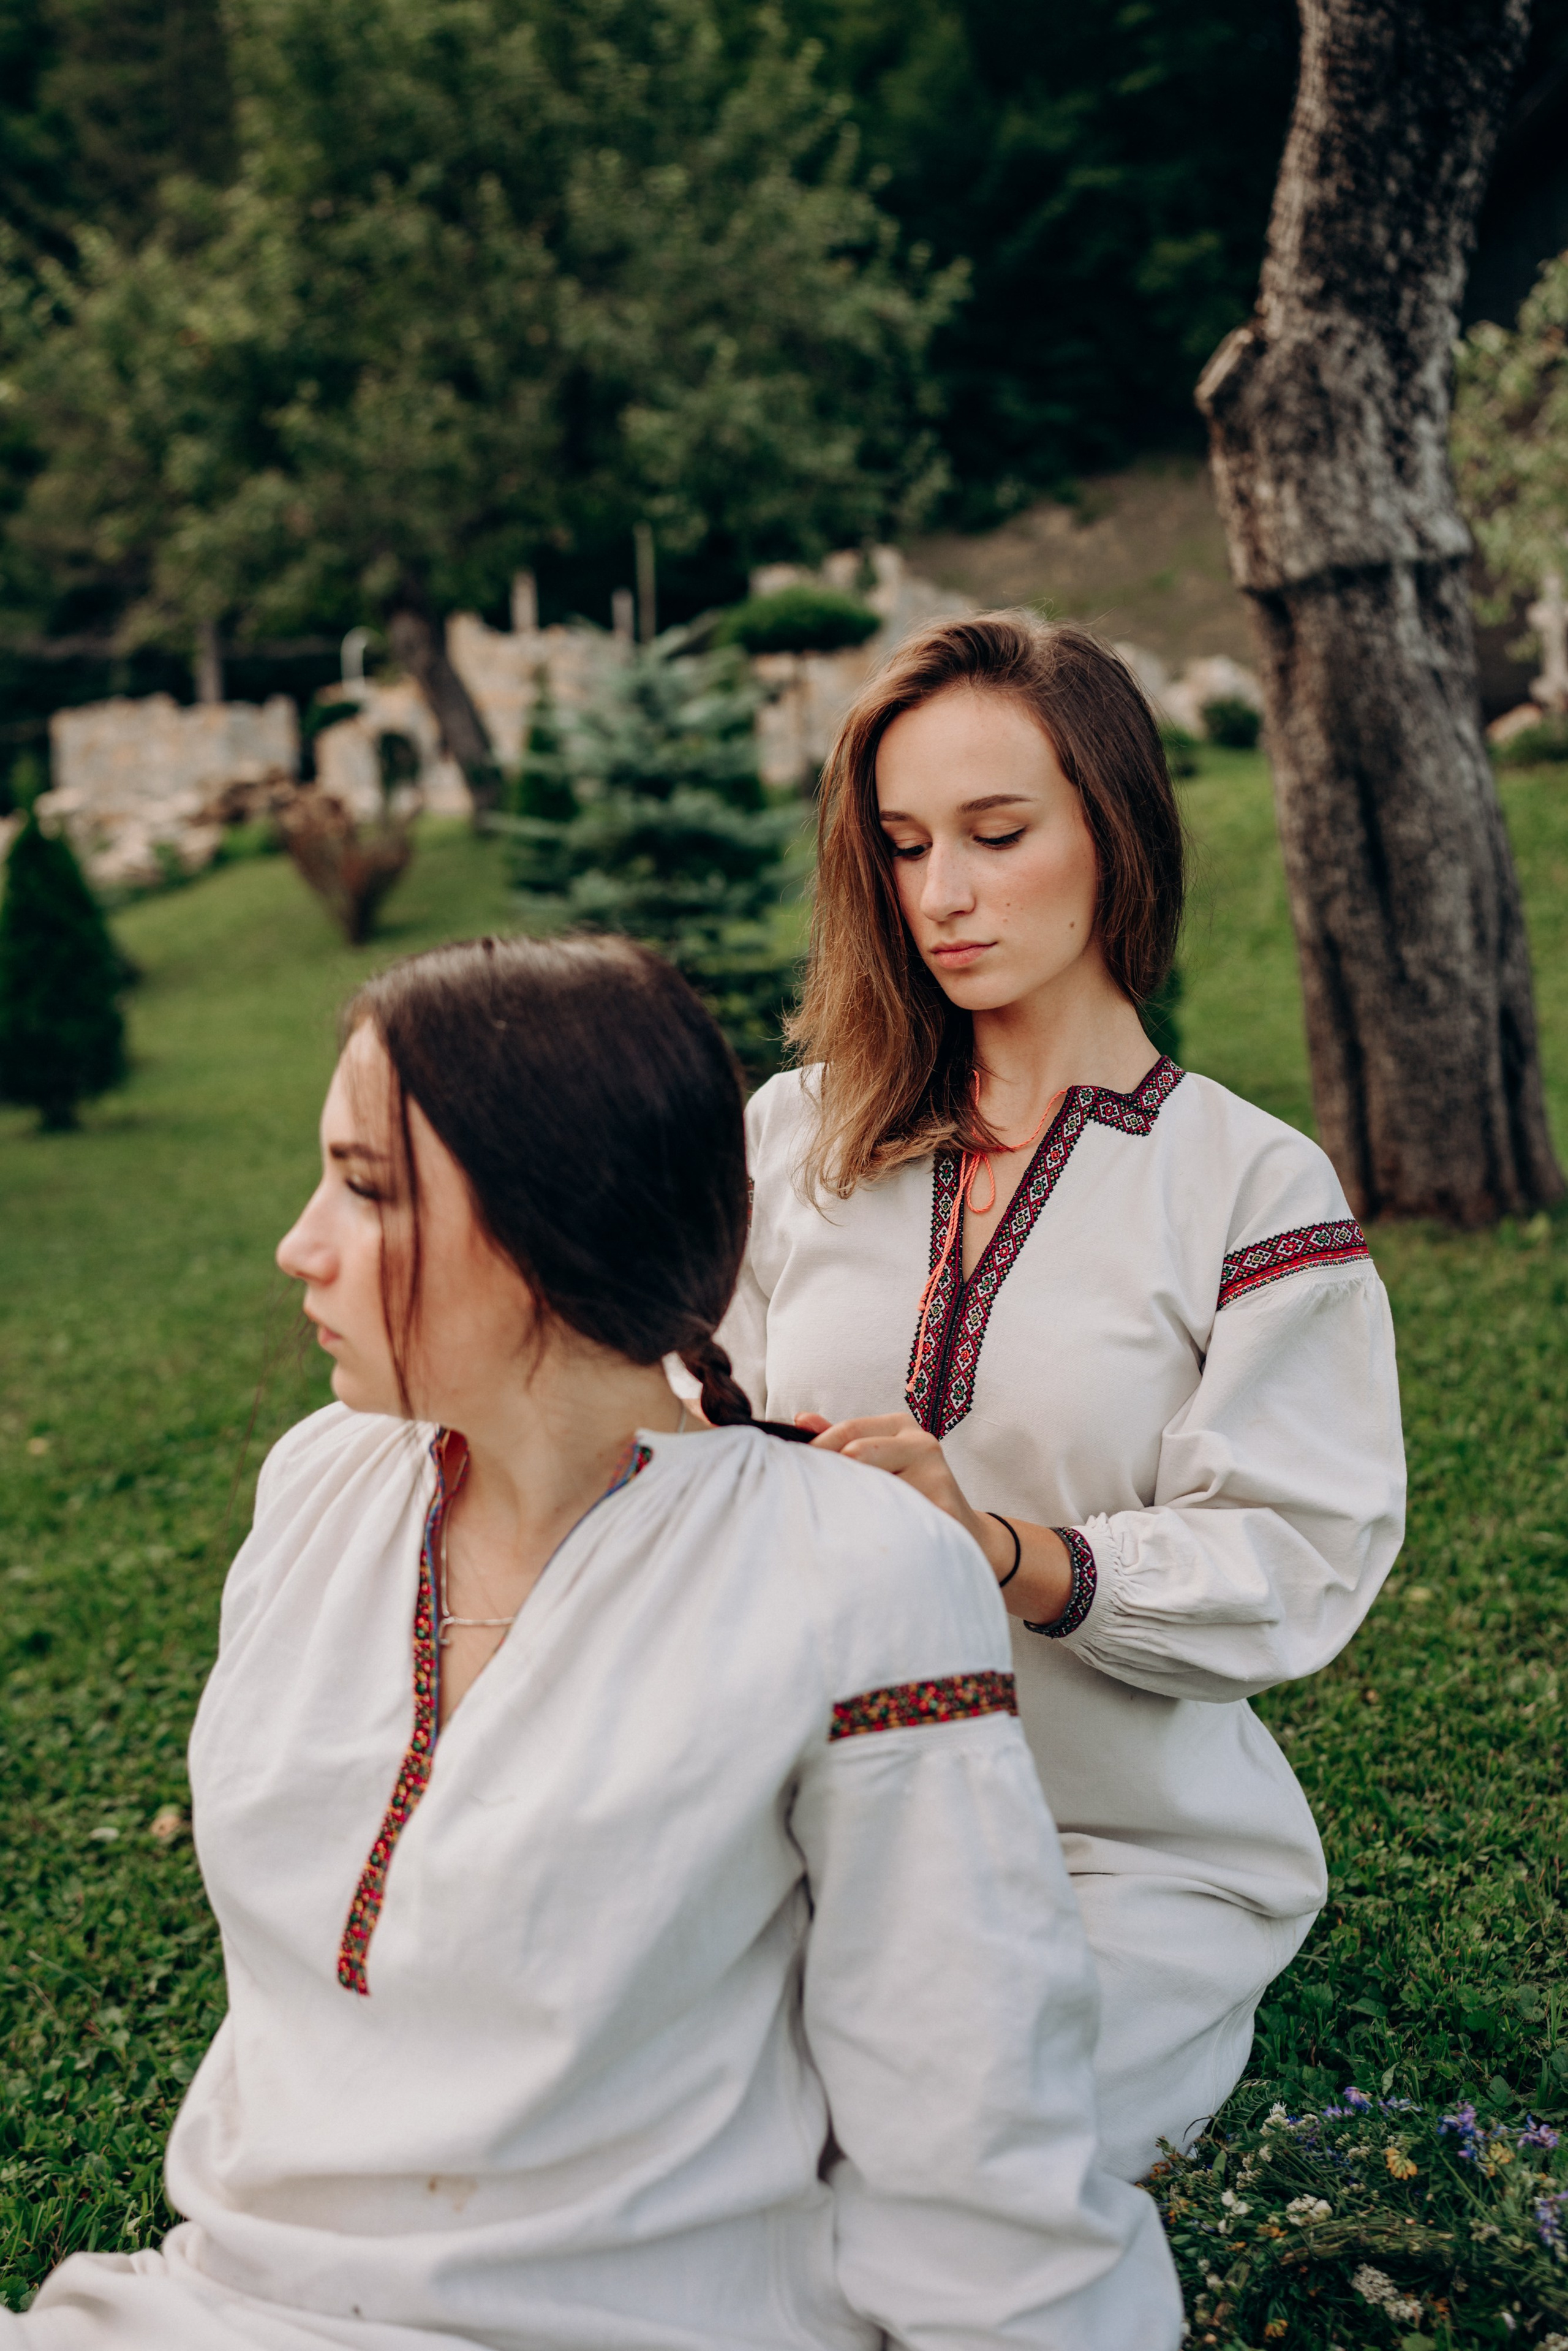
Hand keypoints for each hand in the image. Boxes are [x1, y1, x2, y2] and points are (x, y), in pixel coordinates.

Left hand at [798, 1410, 1013, 1579]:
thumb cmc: (911, 1493)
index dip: (819, 1449)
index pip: (850, 1430)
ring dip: (849, 1506)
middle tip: (809, 1499)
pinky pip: (894, 1517)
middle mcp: (922, 1444)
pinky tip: (863, 1539)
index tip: (794, 1469)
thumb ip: (843, 1440)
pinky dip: (872, 1529)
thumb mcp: (881, 1458)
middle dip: (832, 1476)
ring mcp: (936, 1475)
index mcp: (903, 1427)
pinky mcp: (941, 1508)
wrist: (967, 1534)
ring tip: (835, 1521)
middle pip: (858, 1453)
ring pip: (873, 1487)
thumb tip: (801, 1420)